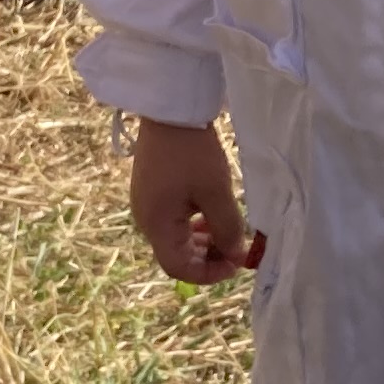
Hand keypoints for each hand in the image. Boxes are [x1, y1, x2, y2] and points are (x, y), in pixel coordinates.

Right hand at [130, 117, 260, 284]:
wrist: (169, 110)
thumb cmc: (192, 152)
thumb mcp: (216, 192)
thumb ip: (227, 228)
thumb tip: (237, 255)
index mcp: (156, 225)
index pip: (179, 268)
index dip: (209, 274)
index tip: (236, 264)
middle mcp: (146, 219)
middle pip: (176, 255)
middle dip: (208, 258)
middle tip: (236, 248)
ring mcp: (146, 204)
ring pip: (175, 239)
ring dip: (202, 242)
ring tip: (227, 232)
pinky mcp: (151, 191)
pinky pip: (172, 221)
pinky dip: (193, 226)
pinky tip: (210, 215)